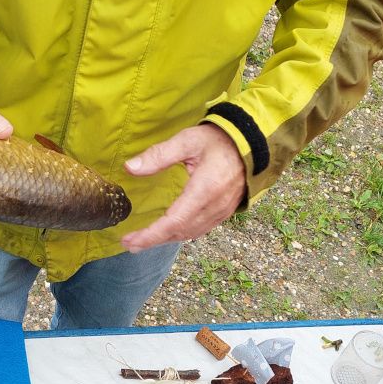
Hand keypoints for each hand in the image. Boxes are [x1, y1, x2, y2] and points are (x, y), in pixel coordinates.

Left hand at [119, 124, 244, 250]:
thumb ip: (159, 155)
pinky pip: (200, 230)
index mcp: (204, 190)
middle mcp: (214, 207)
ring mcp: (221, 212)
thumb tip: (130, 168)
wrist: (253, 144)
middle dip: (153, 240)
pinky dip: (181, 234)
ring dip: (166, 239)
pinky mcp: (224, 213)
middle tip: (130, 243)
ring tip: (145, 240)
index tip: (130, 241)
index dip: (150, 235)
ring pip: (189, 234)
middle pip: (179, 233)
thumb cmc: (220, 140)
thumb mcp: (187, 140)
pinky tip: (169, 231)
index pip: (173, 222)